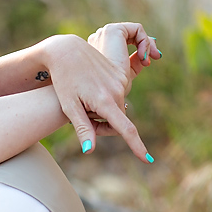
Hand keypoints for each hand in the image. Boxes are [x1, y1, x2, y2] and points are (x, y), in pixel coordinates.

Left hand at [42, 29, 155, 162]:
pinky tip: (88, 91)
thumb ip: (82, 128)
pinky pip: (117, 96)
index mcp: (105, 100)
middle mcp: (117, 90)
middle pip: (118, 121)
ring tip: (81, 101)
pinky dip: (105, 101)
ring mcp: (120, 81)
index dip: (136, 146)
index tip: (147, 160)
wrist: (67, 51)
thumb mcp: (69, 106)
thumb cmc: (63, 80)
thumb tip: (90, 150)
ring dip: (103, 113)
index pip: (125, 129)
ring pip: (117, 109)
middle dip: (102, 126)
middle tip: (80, 118)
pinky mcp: (120, 75)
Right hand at [88, 22, 159, 96]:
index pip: (122, 41)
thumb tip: (144, 53)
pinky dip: (145, 42)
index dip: (139, 48)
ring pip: (134, 31)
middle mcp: (98, 39)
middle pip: (129, 34)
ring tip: (146, 61)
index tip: (147, 63)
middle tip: (156, 57)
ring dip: (146, 45)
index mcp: (97, 49)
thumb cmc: (115, 86)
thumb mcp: (127, 72)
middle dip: (146, 44)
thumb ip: (134, 61)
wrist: (110, 89)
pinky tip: (142, 56)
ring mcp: (103, 33)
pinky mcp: (112, 30)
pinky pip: (137, 29)